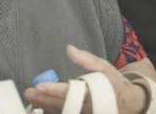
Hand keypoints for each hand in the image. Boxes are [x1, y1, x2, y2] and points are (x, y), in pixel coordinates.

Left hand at [24, 45, 146, 113]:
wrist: (127, 103)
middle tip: (28, 92)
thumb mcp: (103, 67)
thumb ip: (86, 59)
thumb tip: (68, 48)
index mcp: (91, 92)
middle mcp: (86, 107)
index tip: (39, 86)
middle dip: (43, 99)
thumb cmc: (113, 83)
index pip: (69, 92)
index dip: (53, 89)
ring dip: (45, 107)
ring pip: (61, 112)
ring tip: (31, 99)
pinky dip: (52, 111)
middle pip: (61, 104)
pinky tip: (42, 106)